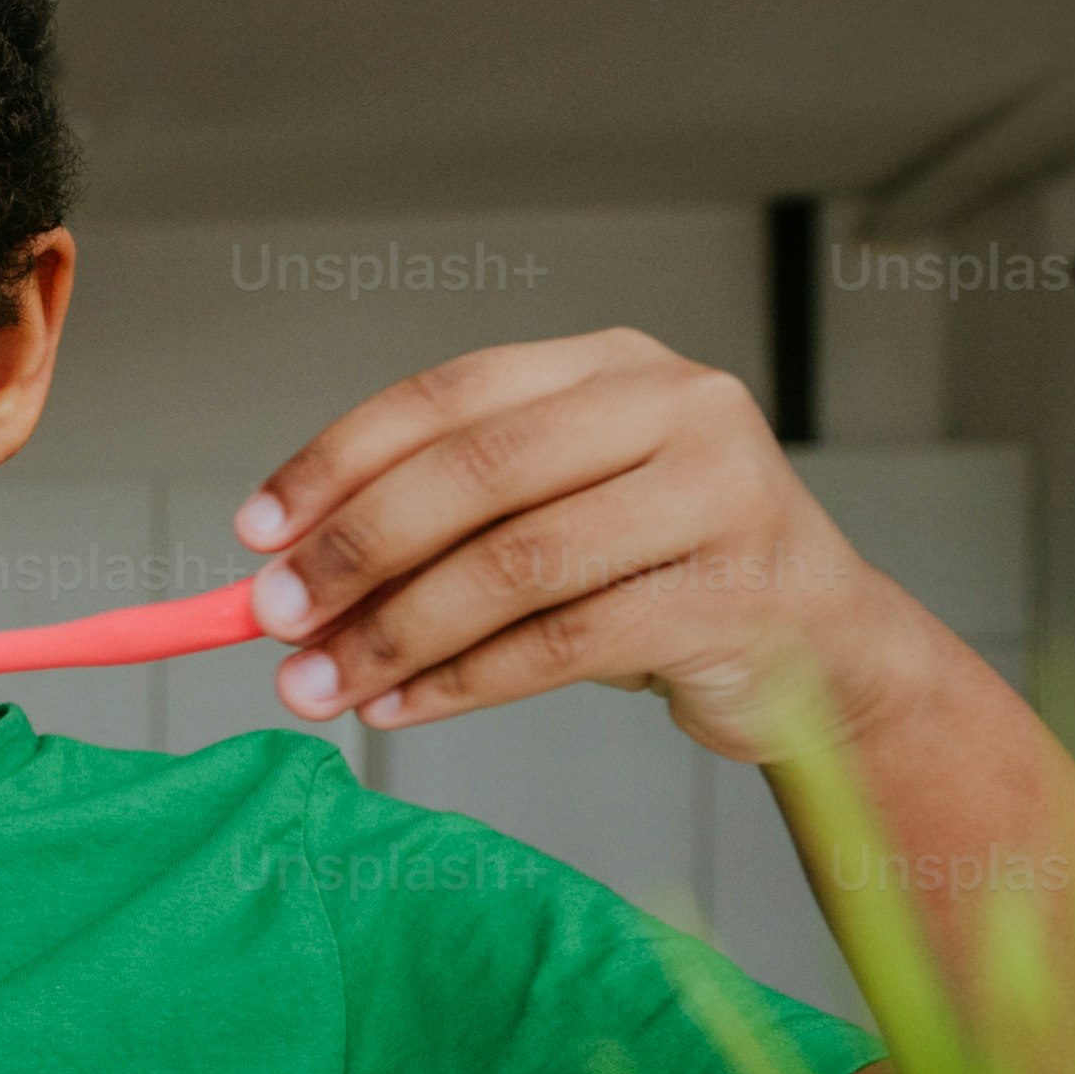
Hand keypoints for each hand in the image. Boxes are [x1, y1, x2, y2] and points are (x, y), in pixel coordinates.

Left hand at [238, 329, 964, 768]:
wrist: (819, 650)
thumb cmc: (657, 574)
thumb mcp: (552, 519)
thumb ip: (438, 529)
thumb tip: (282, 582)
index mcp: (614, 366)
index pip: (450, 395)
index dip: (338, 461)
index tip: (254, 532)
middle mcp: (677, 407)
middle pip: (477, 474)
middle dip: (356, 551)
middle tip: (274, 618)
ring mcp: (721, 494)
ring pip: (517, 565)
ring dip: (396, 634)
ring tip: (315, 687)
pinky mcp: (737, 594)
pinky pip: (565, 642)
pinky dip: (463, 681)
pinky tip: (399, 707)